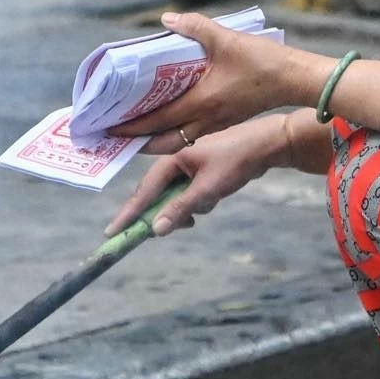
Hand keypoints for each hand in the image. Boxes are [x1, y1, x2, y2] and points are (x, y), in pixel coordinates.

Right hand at [106, 115, 294, 237]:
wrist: (267, 145)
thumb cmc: (237, 162)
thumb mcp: (208, 189)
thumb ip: (180, 209)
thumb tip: (155, 230)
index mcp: (171, 158)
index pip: (143, 191)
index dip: (128, 214)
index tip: (111, 233)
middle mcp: (175, 160)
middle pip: (159, 196)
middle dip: (170, 212)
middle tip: (183, 223)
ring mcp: (189, 165)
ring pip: (177, 197)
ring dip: (190, 206)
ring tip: (211, 202)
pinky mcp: (201, 171)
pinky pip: (191, 193)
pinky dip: (200, 200)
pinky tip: (216, 197)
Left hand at [110, 12, 327, 151]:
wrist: (296, 79)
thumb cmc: (263, 62)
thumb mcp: (225, 38)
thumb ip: (194, 27)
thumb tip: (168, 19)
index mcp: (201, 103)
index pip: (158, 121)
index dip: (133, 126)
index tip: (111, 128)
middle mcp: (207, 119)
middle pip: (166, 141)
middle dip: (142, 142)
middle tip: (121, 136)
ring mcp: (218, 123)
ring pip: (181, 139)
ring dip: (159, 138)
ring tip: (141, 130)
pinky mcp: (228, 119)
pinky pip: (195, 132)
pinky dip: (178, 131)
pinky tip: (173, 117)